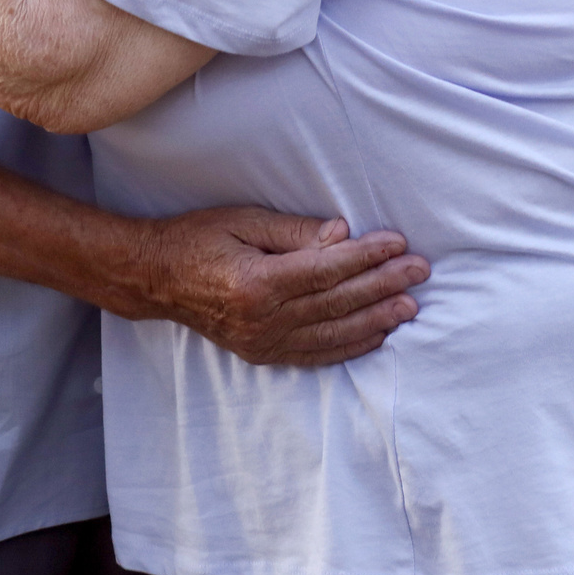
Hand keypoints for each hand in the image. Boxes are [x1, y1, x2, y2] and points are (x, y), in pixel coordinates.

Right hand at [132, 205, 428, 367]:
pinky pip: (316, 354)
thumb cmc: (197, 238)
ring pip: (333, 333)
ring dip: (376, 319)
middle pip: (336, 303)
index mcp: (256, 282)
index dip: (366, 257)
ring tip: (409, 306)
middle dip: (383, 285)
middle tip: (419, 272)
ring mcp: (262, 342)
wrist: (154, 277)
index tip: (397, 243)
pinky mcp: (262, 354)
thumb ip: (294, 232)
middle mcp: (262, 318)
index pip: (326, 270)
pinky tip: (377, 335)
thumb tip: (342, 236)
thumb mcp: (242, 220)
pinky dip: (350, 346)